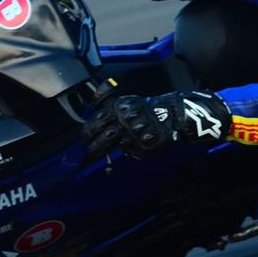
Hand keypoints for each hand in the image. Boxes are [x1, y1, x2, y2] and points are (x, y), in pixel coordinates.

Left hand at [82, 91, 231, 159]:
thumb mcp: (126, 102)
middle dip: (94, 148)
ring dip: (109, 152)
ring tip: (106, 154)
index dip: (87, 133)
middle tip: (90, 152)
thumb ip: (108, 104)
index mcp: (119, 108)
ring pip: (116, 148)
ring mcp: (135, 135)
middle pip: (103, 139)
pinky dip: (131, 150)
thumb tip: (89, 106)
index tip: (85, 138)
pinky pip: (132, 153)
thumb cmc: (146, 108)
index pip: (95, 123)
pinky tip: (136, 144)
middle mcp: (125, 121)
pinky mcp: (144, 147)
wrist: (172, 115)